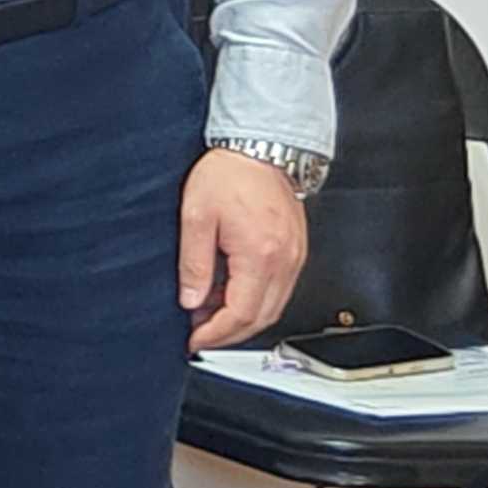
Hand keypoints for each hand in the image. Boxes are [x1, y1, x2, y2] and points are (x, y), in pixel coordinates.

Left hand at [182, 149, 316, 351]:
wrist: (260, 148)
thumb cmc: (229, 174)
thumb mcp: (196, 217)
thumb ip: (193, 263)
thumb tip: (191, 301)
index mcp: (260, 254)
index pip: (242, 313)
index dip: (216, 334)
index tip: (195, 339)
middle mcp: (285, 260)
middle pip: (262, 318)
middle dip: (229, 333)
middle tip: (200, 332)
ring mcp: (295, 257)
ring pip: (273, 307)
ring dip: (243, 317)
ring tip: (209, 312)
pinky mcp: (296, 251)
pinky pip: (279, 289)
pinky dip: (255, 299)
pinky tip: (230, 292)